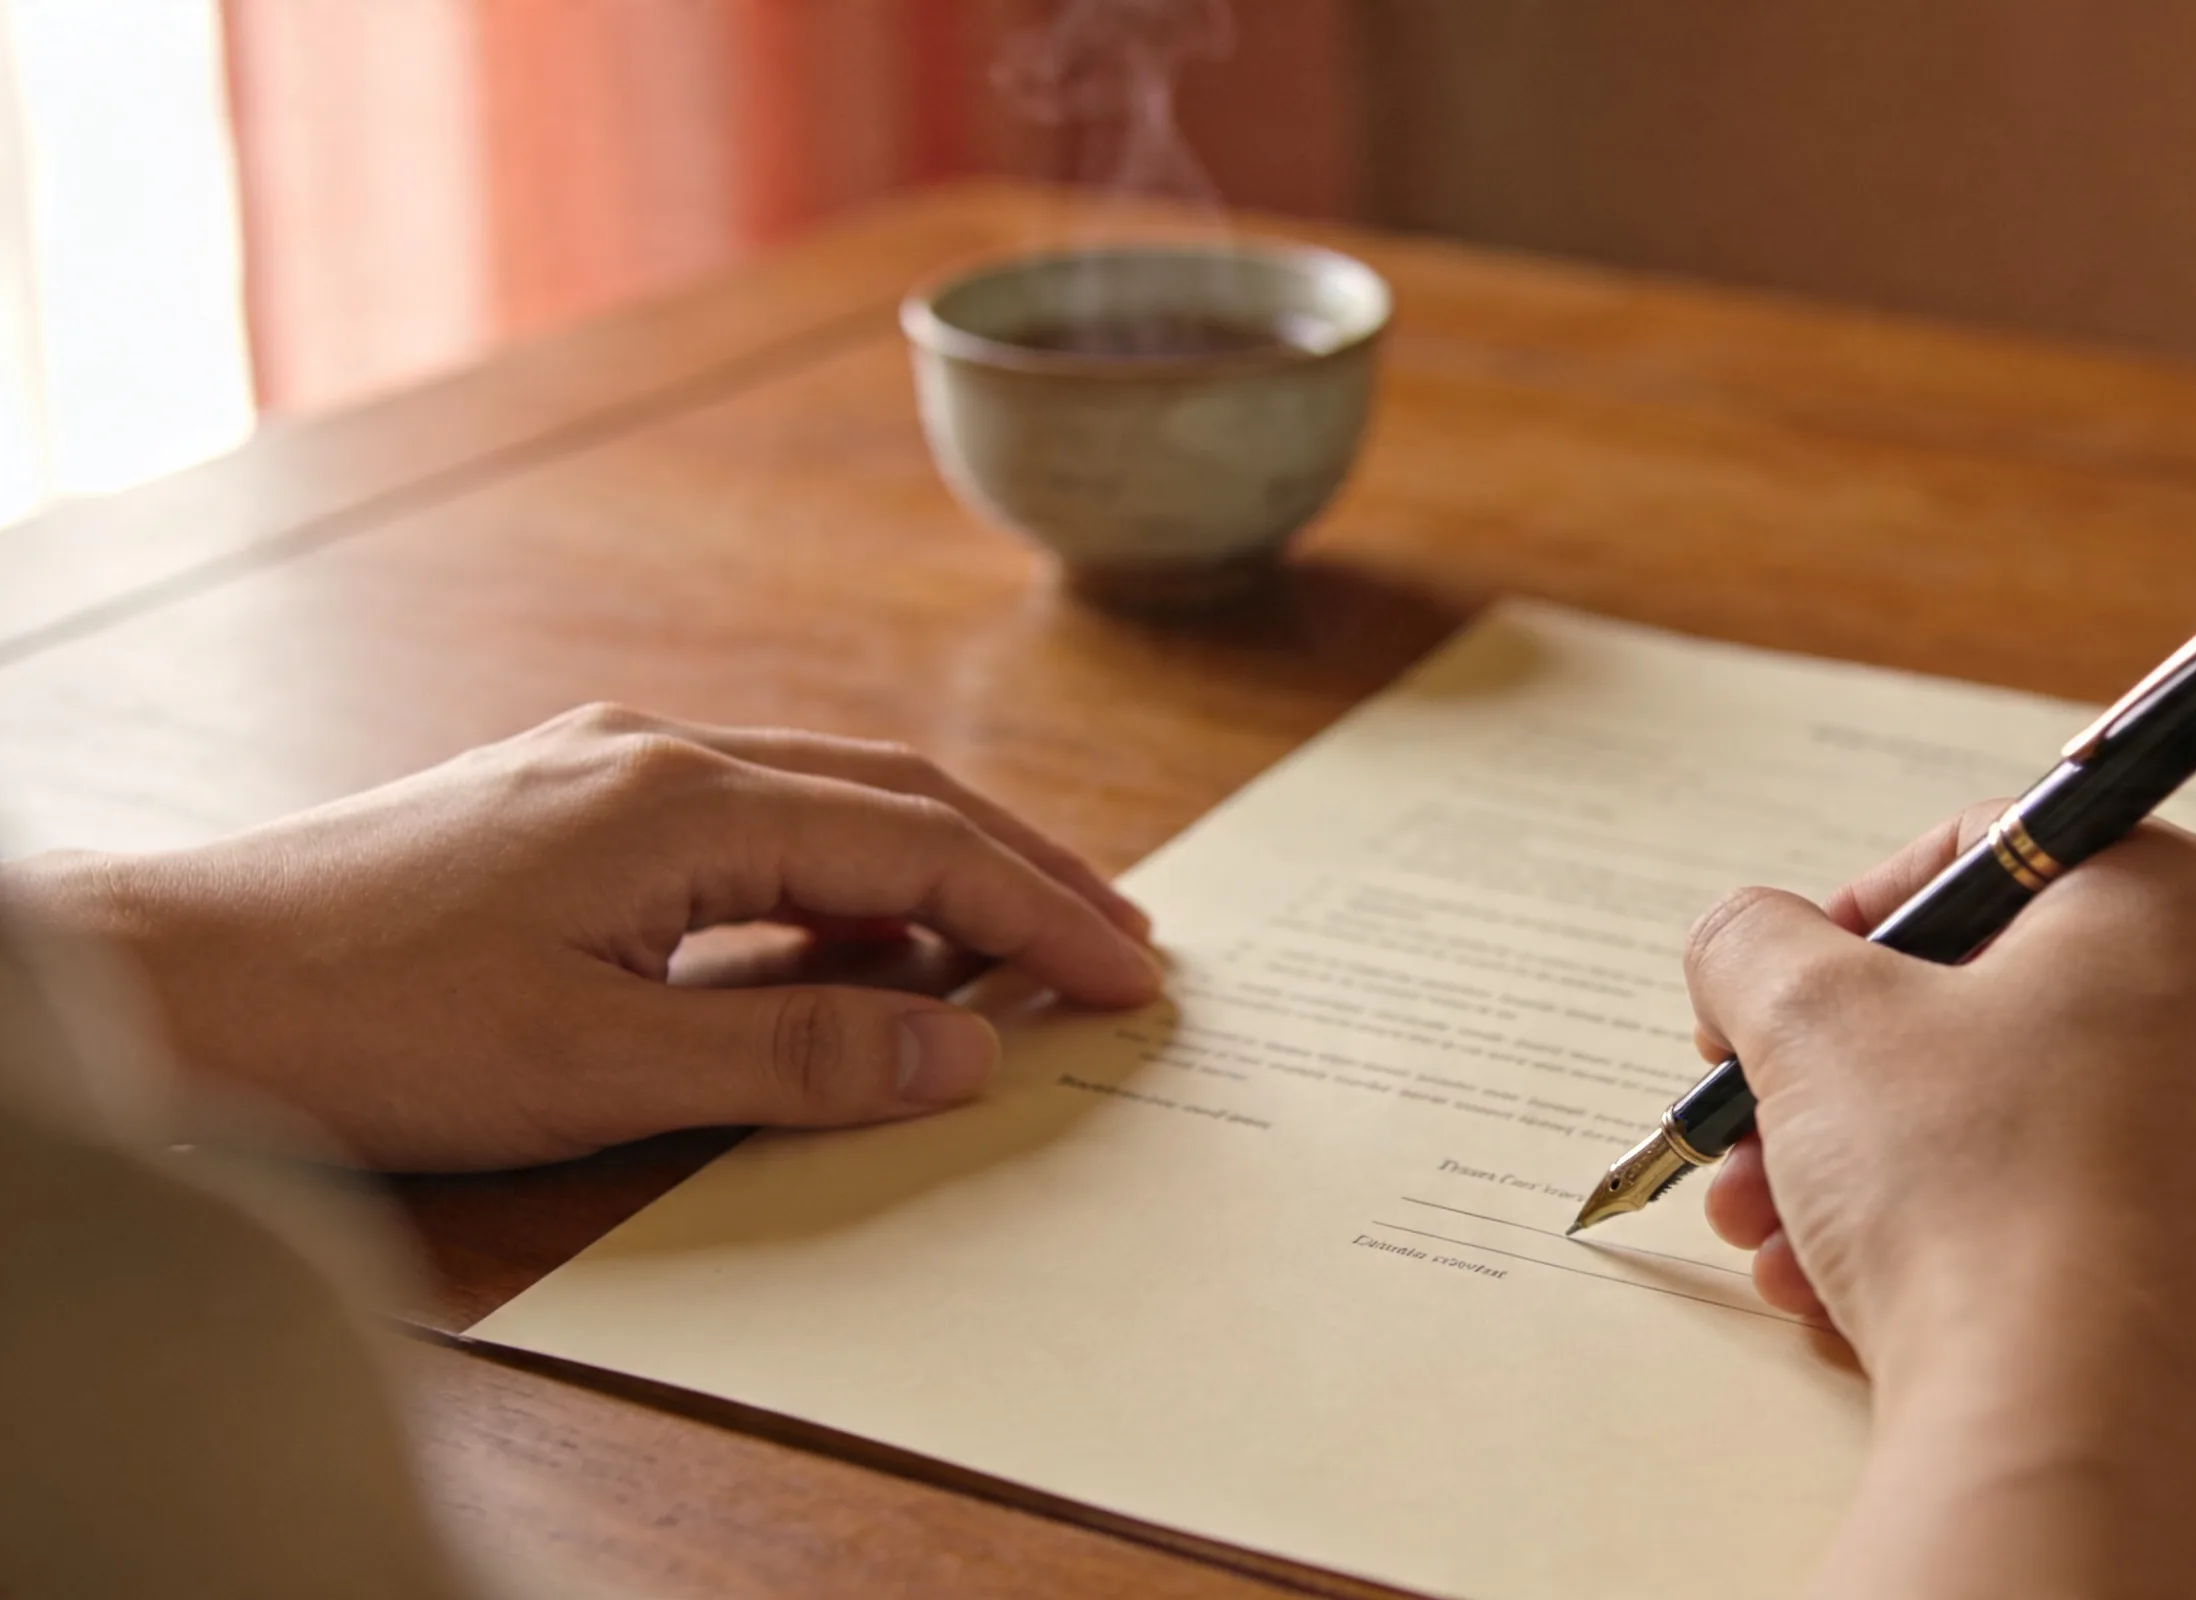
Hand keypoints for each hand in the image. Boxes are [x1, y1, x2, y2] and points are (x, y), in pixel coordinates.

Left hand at [1, 705, 1161, 1171]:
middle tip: (1121, 941)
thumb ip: (797, 1054)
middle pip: (892, 799)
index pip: (917, 851)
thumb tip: (964, 1047)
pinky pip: (747, 830)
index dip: (1039, 914)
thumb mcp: (598, 1064)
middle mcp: (657, 758)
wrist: (166, 985)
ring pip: (822, 805)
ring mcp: (603, 776)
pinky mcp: (562, 814)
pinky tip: (851, 946)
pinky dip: (835, 885)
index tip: (1133, 973)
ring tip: (1018, 942)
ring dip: (932, 872)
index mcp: (682, 800)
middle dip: (1020, 870)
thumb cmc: (366, 1025)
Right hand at [1683, 805, 2195, 1598]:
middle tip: (1762, 1117)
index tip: (1783, 988)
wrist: (2078, 1438)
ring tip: (1777, 1231)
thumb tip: (1748, 943)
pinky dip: (1968, 1238)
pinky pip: (2082, 1218)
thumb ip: (1755, 941)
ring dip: (1882, 1164)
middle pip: (2008, 1003)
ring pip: (2033, 1121)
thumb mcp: (1811, 1020)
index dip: (1855, 915)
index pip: (1998, 852)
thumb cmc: (1975, 1195)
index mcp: (2187, 903)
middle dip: (1852, 1071)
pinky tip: (1854, 1294)